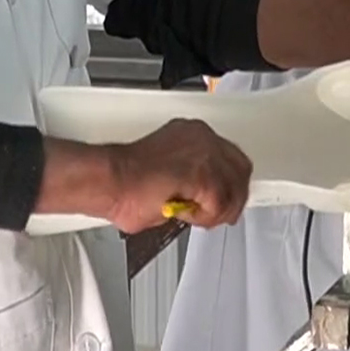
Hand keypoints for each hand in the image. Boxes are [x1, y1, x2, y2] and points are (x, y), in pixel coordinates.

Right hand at [104, 119, 251, 232]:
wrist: (109, 182)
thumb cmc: (125, 182)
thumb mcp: (169, 173)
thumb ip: (191, 180)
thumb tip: (202, 198)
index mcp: (193, 133)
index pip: (230, 157)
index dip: (230, 183)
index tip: (224, 199)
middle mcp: (202, 137)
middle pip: (240, 170)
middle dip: (232, 198)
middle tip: (216, 216)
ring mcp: (204, 153)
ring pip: (234, 190)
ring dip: (216, 211)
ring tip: (192, 216)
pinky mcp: (203, 174)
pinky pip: (220, 204)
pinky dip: (205, 217)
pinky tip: (186, 215)